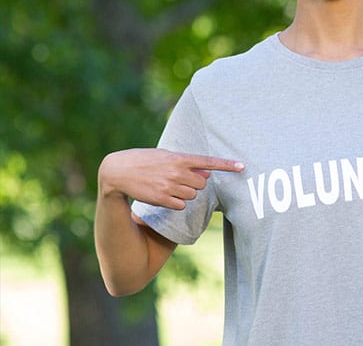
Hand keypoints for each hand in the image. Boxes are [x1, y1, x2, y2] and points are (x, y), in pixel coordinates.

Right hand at [98, 148, 244, 209]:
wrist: (118, 171)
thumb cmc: (144, 161)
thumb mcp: (165, 157)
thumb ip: (187, 165)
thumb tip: (206, 174)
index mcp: (179, 158)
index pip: (209, 161)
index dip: (227, 165)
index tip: (243, 166)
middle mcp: (178, 172)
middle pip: (202, 184)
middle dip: (195, 184)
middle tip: (179, 180)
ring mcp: (170, 186)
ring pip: (192, 196)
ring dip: (184, 194)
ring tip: (167, 186)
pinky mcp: (162, 199)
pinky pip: (180, 206)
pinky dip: (175, 203)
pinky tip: (162, 196)